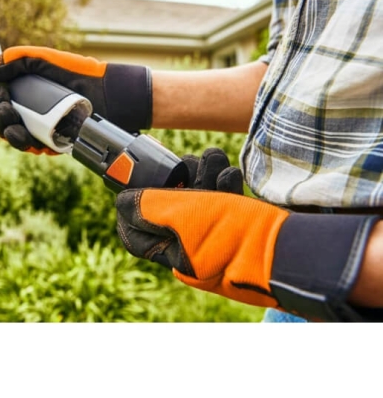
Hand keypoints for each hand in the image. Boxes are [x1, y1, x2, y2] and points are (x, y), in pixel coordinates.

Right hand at [0, 46, 151, 153]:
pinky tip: (33, 141)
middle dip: (1, 119)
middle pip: (3, 122)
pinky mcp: (55, 141)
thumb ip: (14, 59)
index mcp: (26, 91)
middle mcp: (32, 110)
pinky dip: (30, 146)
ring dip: (11, 136)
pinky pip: (35, 148)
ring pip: (16, 138)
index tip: (3, 97)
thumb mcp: (44, 59)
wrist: (110, 93)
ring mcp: (43, 127)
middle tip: (10, 113)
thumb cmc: (80, 73)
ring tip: (20, 132)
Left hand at [116, 147, 284, 308]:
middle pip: (171, 210)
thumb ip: (147, 206)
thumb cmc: (234, 234)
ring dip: (204, 176)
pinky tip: (230, 173)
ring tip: (214, 160)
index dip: (130, 207)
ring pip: (199, 201)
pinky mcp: (238, 228)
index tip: (131, 184)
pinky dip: (224, 185)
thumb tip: (121, 202)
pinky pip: (223, 204)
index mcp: (173, 255)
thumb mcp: (181, 216)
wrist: (292, 249)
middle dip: (178, 180)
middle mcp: (192, 250)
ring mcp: (216, 239)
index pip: (137, 235)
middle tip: (186, 163)